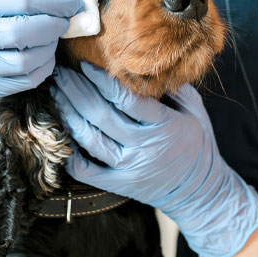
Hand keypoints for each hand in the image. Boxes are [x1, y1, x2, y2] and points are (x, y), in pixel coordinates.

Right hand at [0, 0, 83, 96]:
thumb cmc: (1, 3)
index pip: (22, 0)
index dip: (55, 3)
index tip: (74, 5)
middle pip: (18, 33)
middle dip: (51, 27)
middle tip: (62, 23)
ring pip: (23, 62)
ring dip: (48, 49)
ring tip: (51, 38)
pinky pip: (26, 81)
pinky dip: (43, 67)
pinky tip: (43, 54)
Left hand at [51, 63, 257, 256]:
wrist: (200, 192)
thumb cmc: (198, 145)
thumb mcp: (196, 111)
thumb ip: (175, 88)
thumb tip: (148, 64)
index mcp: (164, 125)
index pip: (126, 99)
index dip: (101, 80)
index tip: (84, 65)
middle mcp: (144, 147)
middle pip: (101, 115)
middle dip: (76, 90)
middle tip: (61, 73)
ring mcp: (129, 168)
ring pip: (89, 138)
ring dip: (68, 114)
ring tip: (57, 94)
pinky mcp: (120, 185)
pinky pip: (87, 171)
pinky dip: (70, 154)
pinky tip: (62, 133)